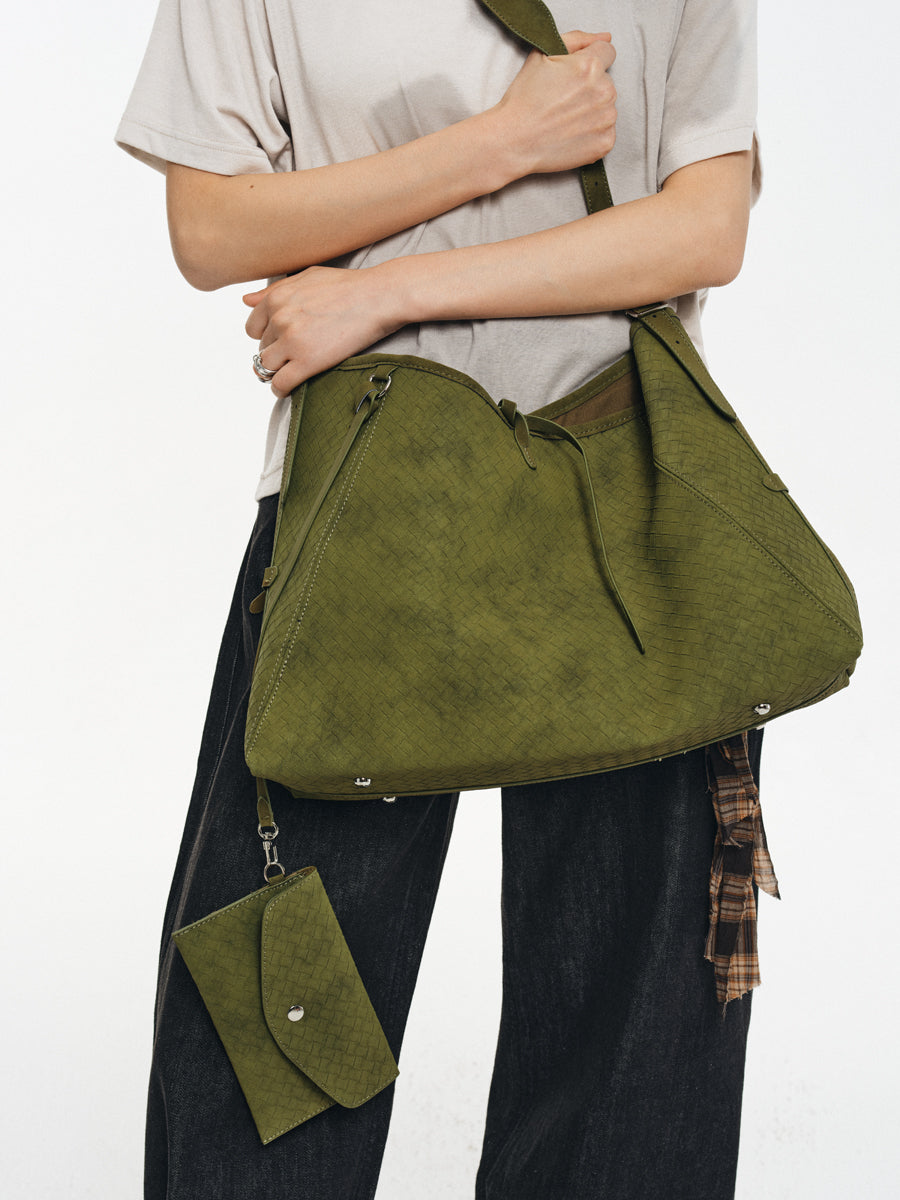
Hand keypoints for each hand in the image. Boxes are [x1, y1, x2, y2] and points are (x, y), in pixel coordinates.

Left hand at [243, 265, 401, 396]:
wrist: (377, 297)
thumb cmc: (348, 286)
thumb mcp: (307, 278)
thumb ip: (275, 291)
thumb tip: (245, 300)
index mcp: (276, 298)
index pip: (253, 328)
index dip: (267, 338)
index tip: (282, 343)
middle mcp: (279, 318)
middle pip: (261, 348)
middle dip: (276, 354)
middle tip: (296, 357)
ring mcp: (291, 341)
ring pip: (266, 367)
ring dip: (276, 373)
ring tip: (291, 373)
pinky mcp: (307, 361)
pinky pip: (280, 383)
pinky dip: (281, 390)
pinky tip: (289, 388)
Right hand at [492, 31, 616, 175]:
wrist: (514, 142)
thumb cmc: (524, 101)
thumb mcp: (542, 55)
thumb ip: (577, 39)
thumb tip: (605, 37)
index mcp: (590, 66)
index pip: (607, 51)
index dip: (588, 60)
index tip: (574, 75)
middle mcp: (604, 91)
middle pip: (606, 80)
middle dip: (590, 86)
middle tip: (563, 100)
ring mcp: (607, 119)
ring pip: (607, 106)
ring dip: (592, 109)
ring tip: (566, 118)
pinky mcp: (605, 143)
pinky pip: (606, 131)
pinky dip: (593, 132)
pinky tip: (572, 133)